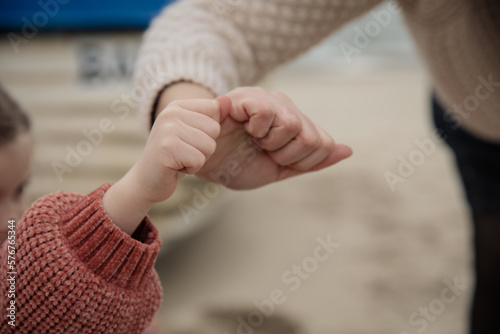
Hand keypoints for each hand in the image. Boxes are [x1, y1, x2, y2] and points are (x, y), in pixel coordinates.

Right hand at [103, 98, 225, 233]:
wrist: (146, 181)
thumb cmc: (175, 157)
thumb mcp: (194, 133)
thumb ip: (212, 116)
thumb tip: (228, 100)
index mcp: (176, 105)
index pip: (214, 109)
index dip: (209, 131)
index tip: (190, 139)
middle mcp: (170, 113)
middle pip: (214, 129)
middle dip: (205, 147)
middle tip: (184, 153)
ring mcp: (167, 130)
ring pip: (209, 145)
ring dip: (198, 159)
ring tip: (180, 159)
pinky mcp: (167, 148)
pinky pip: (199, 160)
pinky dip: (191, 169)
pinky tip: (176, 167)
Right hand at [196, 87, 351, 188]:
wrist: (197, 164)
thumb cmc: (234, 165)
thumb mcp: (278, 169)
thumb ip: (312, 161)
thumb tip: (348, 150)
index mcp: (291, 119)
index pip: (322, 143)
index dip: (300, 161)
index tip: (275, 158)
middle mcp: (281, 104)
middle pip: (310, 136)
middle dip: (285, 154)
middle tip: (261, 150)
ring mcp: (262, 98)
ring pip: (293, 124)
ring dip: (270, 144)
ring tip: (250, 139)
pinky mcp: (243, 96)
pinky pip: (267, 114)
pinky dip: (255, 131)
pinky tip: (240, 130)